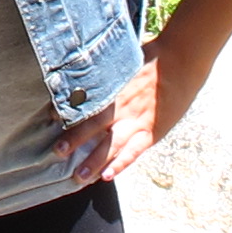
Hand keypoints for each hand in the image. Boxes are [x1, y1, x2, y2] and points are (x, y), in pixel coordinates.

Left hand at [52, 43, 207, 185]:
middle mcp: (122, 107)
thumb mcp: (124, 58)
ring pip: (111, 145)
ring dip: (94, 161)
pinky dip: (120, 164)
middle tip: (56, 152)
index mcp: (113, 87)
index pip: (84, 101)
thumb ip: (106, 68)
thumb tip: (86, 61)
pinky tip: (107, 177)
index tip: (48, 118)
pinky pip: (134, 151)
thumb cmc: (153, 56)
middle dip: (74, 140)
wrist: (182, 60)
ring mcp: (137, 121)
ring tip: (77, 176)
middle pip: (94, 126)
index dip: (66, 110)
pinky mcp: (152, 131)